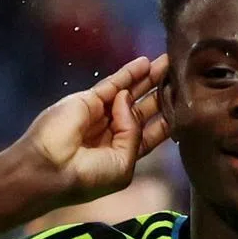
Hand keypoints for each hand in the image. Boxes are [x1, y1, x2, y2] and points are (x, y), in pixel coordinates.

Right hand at [16, 54, 169, 207]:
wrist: (48, 169)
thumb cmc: (87, 176)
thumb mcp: (123, 163)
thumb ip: (134, 132)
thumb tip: (127, 100)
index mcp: (124, 154)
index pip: (153, 132)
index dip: (169, 117)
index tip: (189, 104)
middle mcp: (113, 133)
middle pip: (145, 109)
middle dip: (163, 93)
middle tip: (183, 76)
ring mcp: (100, 116)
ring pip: (131, 93)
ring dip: (150, 78)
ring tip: (170, 62)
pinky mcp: (88, 101)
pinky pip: (112, 83)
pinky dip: (129, 73)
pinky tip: (145, 63)